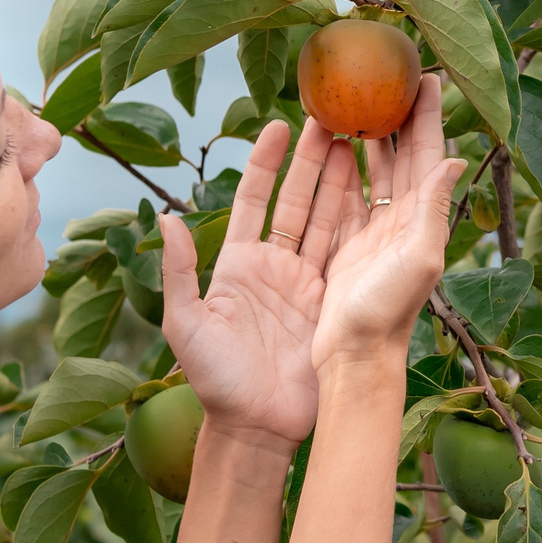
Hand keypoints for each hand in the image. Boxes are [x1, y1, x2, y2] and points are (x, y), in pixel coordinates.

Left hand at [157, 118, 362, 447]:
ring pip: (329, 220)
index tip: (279, 124)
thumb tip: (165, 219)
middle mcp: (276, 266)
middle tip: (332, 116)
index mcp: (238, 264)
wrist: (255, 427)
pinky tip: (376, 192)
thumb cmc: (213, 380)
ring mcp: (308, 283)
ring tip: (360, 140)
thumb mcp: (185, 324)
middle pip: (298, 200)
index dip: (267, 162)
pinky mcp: (333, 303)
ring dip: (343, 182)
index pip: (256, 200)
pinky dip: (362, 222)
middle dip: (313, 159)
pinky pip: (349, 255)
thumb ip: (177, 271)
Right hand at [313, 77, 466, 371]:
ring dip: (369, 134)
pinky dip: (343, 165)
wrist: (356, 355)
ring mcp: (376, 231)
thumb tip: (456, 158)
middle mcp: (403, 219)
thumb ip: (435, 209)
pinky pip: (346, 193)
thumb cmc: (389, 313)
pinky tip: (333, 141)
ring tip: (359, 96)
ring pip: (374, 170)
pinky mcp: (348, 243)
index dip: (428, 116)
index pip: (429, 154)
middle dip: (399, 114)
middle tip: (391, 73)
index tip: (428, 75)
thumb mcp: (419, 259)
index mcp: (422, 218)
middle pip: (403, 154)